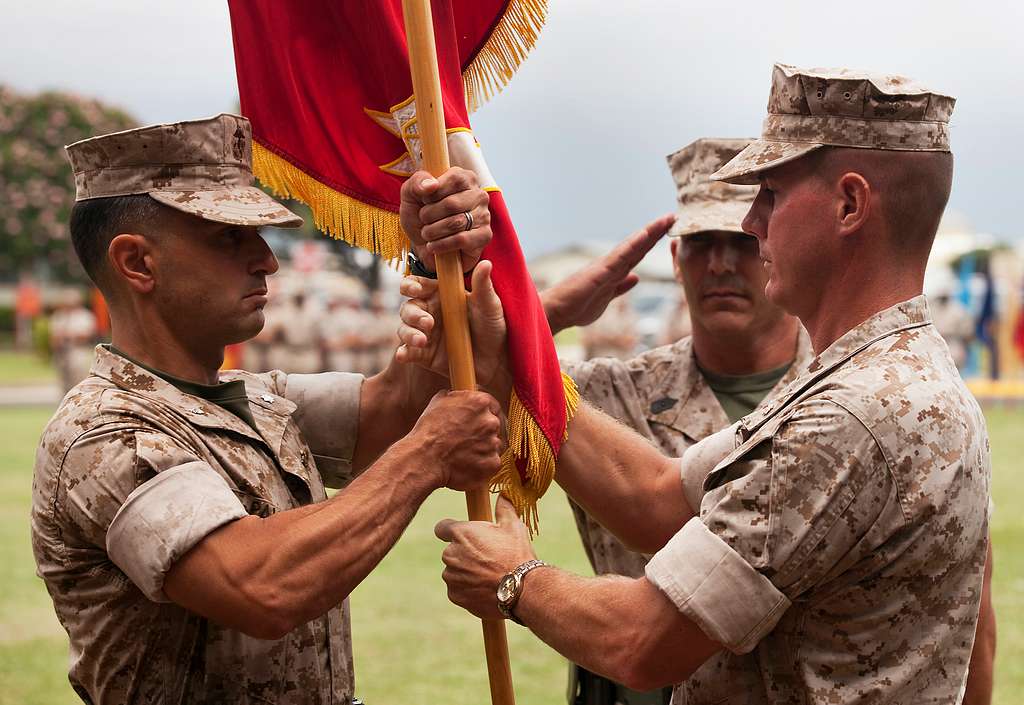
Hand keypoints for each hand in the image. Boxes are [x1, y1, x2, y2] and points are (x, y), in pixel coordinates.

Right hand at [396, 260, 509, 396]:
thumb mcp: (490, 306)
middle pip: (408, 307)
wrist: (495, 360)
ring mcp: (424, 333)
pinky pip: (407, 352)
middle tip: (428, 322)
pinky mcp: (423, 355)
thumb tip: (486, 263)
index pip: (417, 285)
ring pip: (404, 328)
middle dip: (413, 314)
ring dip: (408, 333)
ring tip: (422, 341)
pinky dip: (403, 353)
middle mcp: (428, 312)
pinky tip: (403, 355)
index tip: (415, 289)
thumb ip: (483, 286)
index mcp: (440, 295)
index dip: (411, 285)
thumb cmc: (493, 328)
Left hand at [400, 168, 491, 271]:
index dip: (434, 193)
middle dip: (429, 215)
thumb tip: (432, 184)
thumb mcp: (410, 194)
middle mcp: (478, 195)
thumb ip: (417, 181)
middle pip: (452, 203)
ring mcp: (484, 216)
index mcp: (465, 178)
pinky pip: (462, 239)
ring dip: (433, 231)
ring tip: (427, 233)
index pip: (454, 179)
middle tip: (423, 220)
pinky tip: (433, 245)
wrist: (422, 244)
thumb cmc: (419, 215)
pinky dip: (442, 244)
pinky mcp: (484, 236)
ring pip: (456, 223)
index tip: (425, 201)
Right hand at [410, 389, 501, 490]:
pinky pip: (492, 462)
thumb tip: (460, 396)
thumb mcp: (439, 402)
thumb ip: (457, 397)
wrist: (425, 458)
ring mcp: (493, 443)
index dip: (485, 413)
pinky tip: (467, 464)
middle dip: (483, 431)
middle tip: (467, 439)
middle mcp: (490, 421)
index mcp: (480, 402)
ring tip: (464, 453)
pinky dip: (482, 464)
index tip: (480, 420)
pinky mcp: (492, 463)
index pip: (493, 405)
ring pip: (494, 445)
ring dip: (483, 448)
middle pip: (495, 425)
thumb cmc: (428, 431)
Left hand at [435, 497, 537, 619]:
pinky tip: (485, 588)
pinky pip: (457, 589)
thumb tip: (504, 495)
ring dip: (466, 572)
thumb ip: (504, 508)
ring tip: (488, 575)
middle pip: (451, 551)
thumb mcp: (513, 526)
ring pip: (454, 571)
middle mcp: (451, 554)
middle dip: (464, 553)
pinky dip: (467, 589)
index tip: (465, 536)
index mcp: (461, 533)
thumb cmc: (517, 555)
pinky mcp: (454, 595)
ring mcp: (451, 576)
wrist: (522, 589)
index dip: (452, 531)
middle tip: (486, 558)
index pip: (442, 528)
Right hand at [540, 214, 675, 333]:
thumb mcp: (607, 298)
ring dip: (648, 234)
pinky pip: (620, 257)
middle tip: (672, 216)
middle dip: (655, 232)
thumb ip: (620, 287)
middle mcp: (611, 265)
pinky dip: (632, 245)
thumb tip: (634, 278)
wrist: (557, 312)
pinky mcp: (599, 273)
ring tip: (663, 220)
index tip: (668, 229)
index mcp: (614, 272)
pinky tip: (644, 236)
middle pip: (638, 246)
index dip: (653, 241)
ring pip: (632, 247)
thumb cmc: (577, 306)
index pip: (637, 254)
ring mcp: (605, 267)